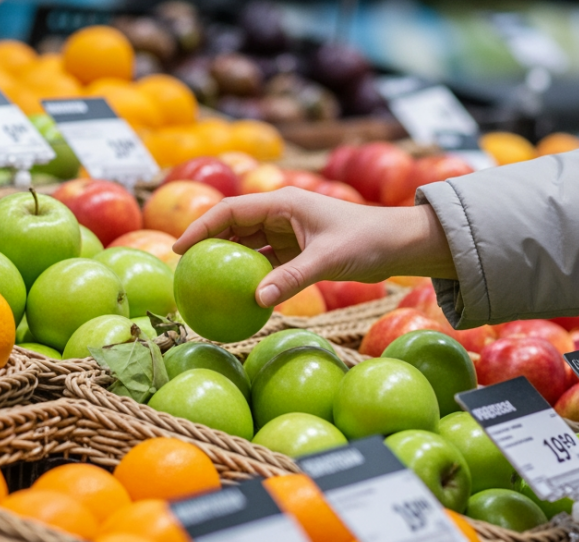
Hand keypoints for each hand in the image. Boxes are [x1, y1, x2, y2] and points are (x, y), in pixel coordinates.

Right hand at [173, 187, 455, 306]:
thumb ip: (291, 279)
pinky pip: (266, 262)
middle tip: (184, 270)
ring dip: (228, 261)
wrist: (398, 244)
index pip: (231, 210)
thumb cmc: (367, 242)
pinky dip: (252, 276)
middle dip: (208, 244)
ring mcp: (289, 232)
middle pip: (234, 226)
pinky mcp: (298, 250)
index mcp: (283, 203)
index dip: (201, 227)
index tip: (180, 248)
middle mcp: (281, 214)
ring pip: (248, 245)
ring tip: (203, 283)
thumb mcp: (326, 260)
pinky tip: (238, 296)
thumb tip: (257, 301)